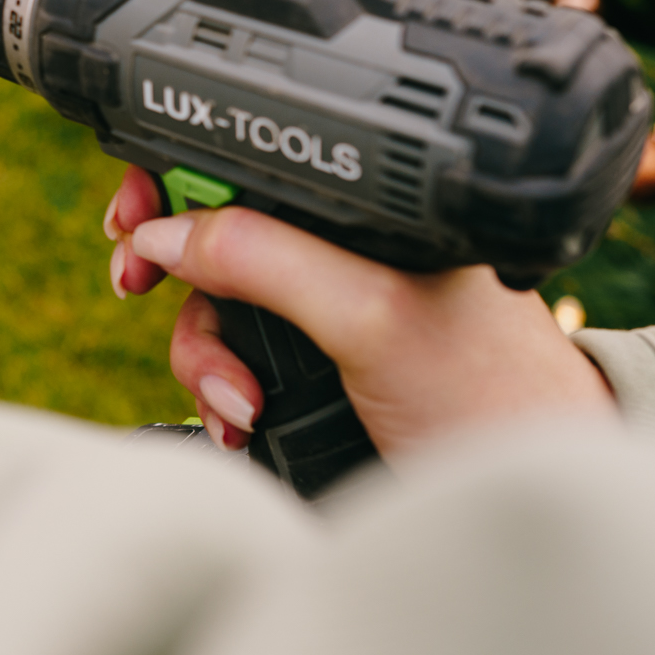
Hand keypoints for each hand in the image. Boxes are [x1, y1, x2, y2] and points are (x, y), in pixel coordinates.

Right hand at [104, 166, 614, 459]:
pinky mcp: (313, 372)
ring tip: (242, 403)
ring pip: (214, 307)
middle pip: (217, 232)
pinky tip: (245, 422)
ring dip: (204, 355)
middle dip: (176, 270)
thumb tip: (168, 231)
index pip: (256, 161)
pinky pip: (230, 365)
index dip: (184, 175)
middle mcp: (345, 251)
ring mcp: (326, 313)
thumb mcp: (367, 314)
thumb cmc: (490, 394)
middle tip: (136, 282)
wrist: (518, 492)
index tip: (136, 212)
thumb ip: (266, 261)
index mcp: (369, 209)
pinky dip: (219, 393)